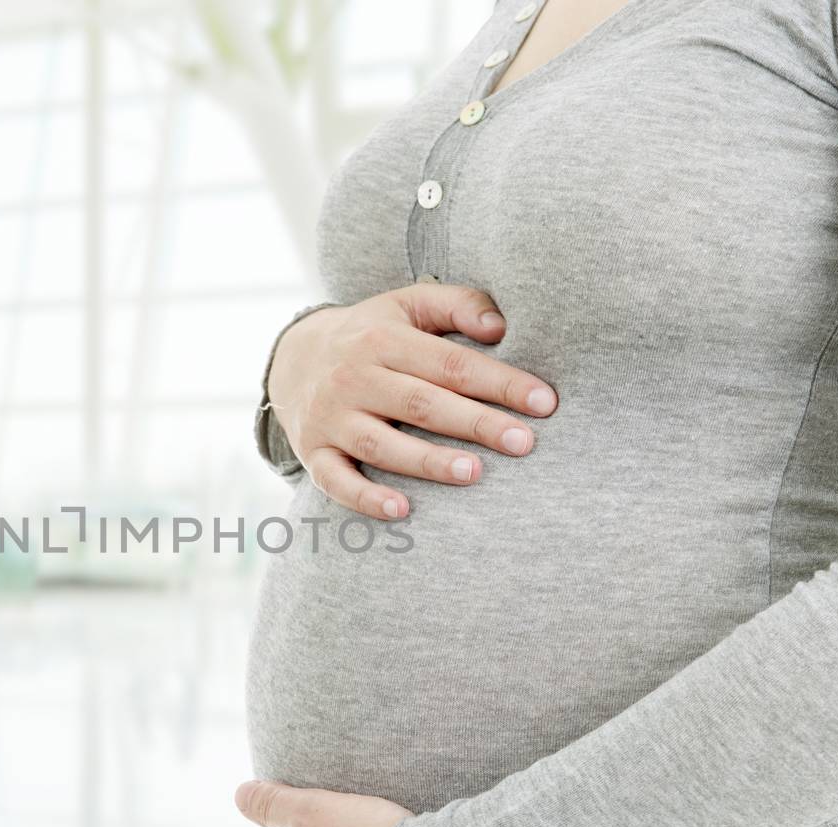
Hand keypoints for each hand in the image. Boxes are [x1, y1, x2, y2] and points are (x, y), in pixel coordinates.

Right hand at [267, 283, 556, 519]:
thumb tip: (501, 327)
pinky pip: (335, 481)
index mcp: (383, 339)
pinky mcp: (313, 452)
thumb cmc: (372, 333)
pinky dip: (365, 498)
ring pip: (381, 445)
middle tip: (524, 443)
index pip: (450, 364)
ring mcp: (331, 418)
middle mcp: (353, 377)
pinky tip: (401, 510)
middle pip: (421, 404)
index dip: (499, 383)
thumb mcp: (408, 304)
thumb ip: (457, 305)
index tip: (544, 403)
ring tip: (474, 473)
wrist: (293, 357)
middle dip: (475, 423)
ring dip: (427, 461)